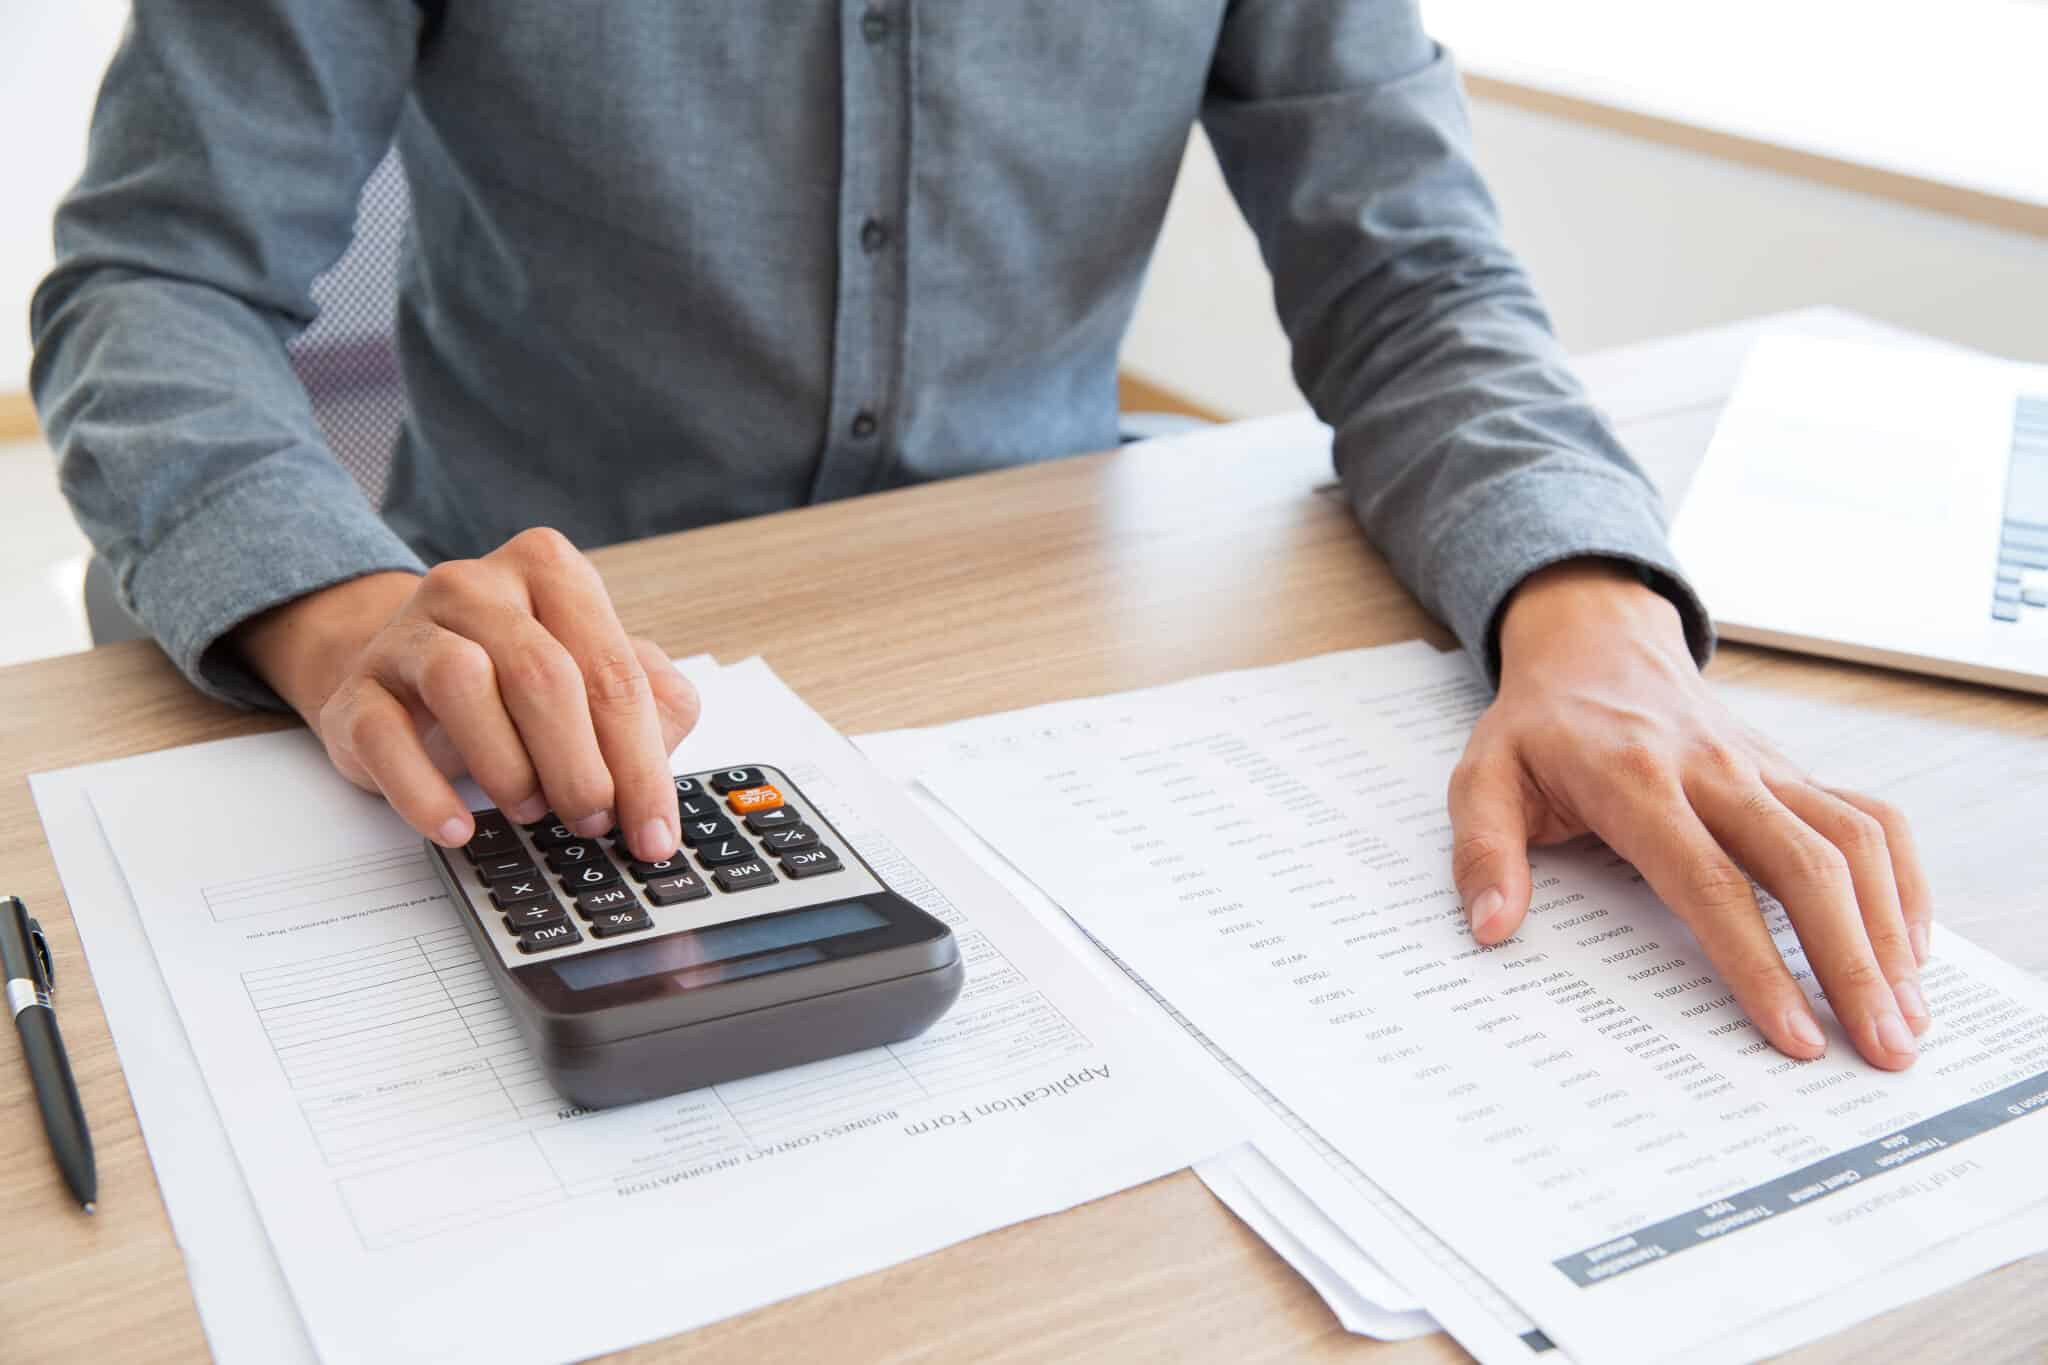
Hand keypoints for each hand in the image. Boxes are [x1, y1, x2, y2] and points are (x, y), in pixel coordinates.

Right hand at [234, 528, 699, 861]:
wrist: (405, 675)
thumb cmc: (515, 679)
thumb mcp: (595, 676)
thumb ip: (651, 706)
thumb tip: (660, 764)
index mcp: (550, 572)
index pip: (613, 671)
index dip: (642, 763)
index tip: (655, 833)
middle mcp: (477, 586)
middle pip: (545, 675)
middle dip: (581, 767)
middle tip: (594, 823)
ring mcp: (407, 631)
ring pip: (463, 683)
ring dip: (509, 766)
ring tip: (531, 810)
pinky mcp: (355, 687)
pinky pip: (385, 736)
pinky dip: (425, 793)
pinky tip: (458, 828)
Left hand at [1447, 560, 1932, 1070]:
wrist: (1594, 643)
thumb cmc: (1540, 725)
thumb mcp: (1482, 777)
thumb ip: (1484, 853)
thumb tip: (1493, 928)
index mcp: (1638, 780)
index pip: (1710, 883)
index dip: (1757, 964)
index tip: (1795, 1035)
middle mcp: (1717, 771)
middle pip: (1808, 869)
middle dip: (1853, 966)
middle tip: (1885, 1052)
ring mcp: (1765, 768)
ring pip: (1855, 844)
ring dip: (1890, 933)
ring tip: (1910, 1020)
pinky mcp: (1793, 771)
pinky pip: (1870, 819)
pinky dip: (1904, 880)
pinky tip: (1909, 947)